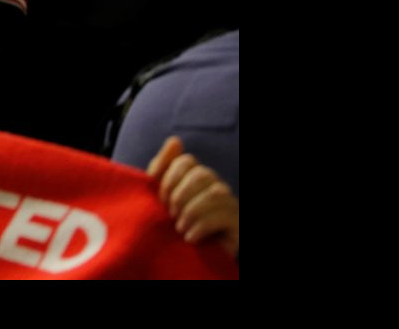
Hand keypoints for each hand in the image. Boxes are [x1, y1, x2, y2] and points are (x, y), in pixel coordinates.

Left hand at [148, 136, 238, 257]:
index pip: (186, 162)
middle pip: (201, 174)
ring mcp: (230, 204)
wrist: (200, 258)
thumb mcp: (165, 197)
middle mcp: (217, 186)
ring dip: (190, 212)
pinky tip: (190, 237)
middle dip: (179, 195)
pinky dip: (200, 227)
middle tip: (171, 214)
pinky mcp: (238, 223)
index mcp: (199, 178)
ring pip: (214, 194)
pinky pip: (222, 216)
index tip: (160, 200)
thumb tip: (175, 140)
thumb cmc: (180, 224)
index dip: (169, 178)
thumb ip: (164, 168)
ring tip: (180, 227)